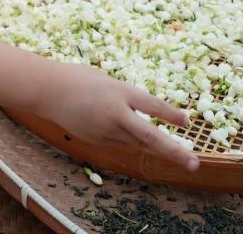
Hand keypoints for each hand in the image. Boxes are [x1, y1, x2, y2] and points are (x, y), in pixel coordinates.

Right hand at [38, 63, 199, 172]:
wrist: (48, 92)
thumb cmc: (78, 79)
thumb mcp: (109, 82)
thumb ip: (127, 98)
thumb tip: (142, 114)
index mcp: (119, 92)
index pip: (153, 105)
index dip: (172, 114)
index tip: (187, 122)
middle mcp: (116, 115)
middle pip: (150, 137)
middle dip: (174, 152)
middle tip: (194, 163)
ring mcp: (106, 132)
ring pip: (138, 143)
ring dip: (156, 147)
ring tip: (178, 154)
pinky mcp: (98, 141)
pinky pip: (121, 143)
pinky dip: (131, 141)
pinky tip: (132, 136)